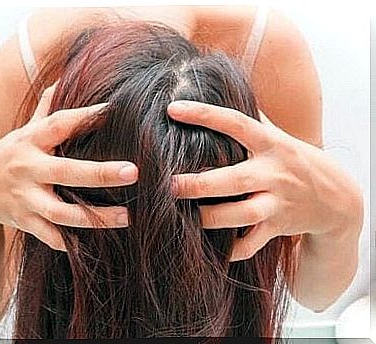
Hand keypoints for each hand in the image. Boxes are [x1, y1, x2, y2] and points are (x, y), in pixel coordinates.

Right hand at [0, 85, 137, 250]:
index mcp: (32, 140)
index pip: (61, 124)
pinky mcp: (23, 221)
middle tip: (134, 172)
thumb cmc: (9, 154)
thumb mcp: (24, 130)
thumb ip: (45, 107)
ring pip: (62, 212)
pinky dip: (69, 242)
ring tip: (128, 218)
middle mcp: (29, 168)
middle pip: (67, 172)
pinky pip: (49, 236)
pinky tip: (96, 246)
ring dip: (95, 217)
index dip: (87, 116)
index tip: (116, 110)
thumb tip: (64, 77)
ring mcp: (25, 198)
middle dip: (100, 173)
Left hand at [167, 100, 362, 260]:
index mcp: (271, 144)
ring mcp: (277, 202)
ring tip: (184, 216)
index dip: (204, 115)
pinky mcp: (277, 227)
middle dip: (198, 184)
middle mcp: (274, 173)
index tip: (173, 109)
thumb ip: (251, 118)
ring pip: (241, 214)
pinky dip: (232, 249)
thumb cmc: (294, 160)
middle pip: (233, 179)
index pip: (236, 123)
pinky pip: (251, 243)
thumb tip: (219, 89)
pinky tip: (211, 247)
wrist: (335, 198)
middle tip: (168, 184)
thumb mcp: (278, 136)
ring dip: (210, 218)